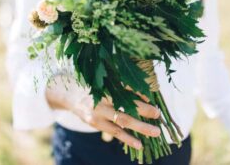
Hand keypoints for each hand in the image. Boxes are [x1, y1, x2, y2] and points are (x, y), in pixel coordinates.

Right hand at [46, 84, 161, 149]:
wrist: (71, 97)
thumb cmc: (94, 90)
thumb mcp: (104, 85)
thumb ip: (122, 89)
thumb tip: (145, 97)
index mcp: (106, 87)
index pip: (125, 90)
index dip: (139, 94)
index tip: (152, 99)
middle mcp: (102, 100)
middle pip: (126, 106)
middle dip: (144, 110)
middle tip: (157, 114)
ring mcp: (98, 113)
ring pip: (123, 120)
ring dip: (141, 127)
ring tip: (156, 132)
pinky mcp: (95, 123)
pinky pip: (115, 132)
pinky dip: (128, 139)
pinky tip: (139, 145)